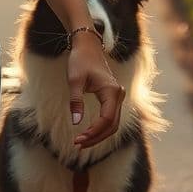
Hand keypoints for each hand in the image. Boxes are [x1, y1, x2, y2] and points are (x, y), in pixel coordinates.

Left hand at [67, 33, 124, 147]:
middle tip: (78, 145)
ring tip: (81, 142)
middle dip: (96, 137)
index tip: (78, 139)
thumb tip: (76, 123)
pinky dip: (100, 128)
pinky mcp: (113, 98)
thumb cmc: (80, 61)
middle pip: (112, 125)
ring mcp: (117, 97)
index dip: (94, 132)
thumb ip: (76, 101)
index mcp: (111, 91)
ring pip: (112, 124)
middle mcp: (118, 95)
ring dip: (98, 135)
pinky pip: (110, 118)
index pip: (107, 119)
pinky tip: (88, 134)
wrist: (87, 46)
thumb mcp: (74, 80)